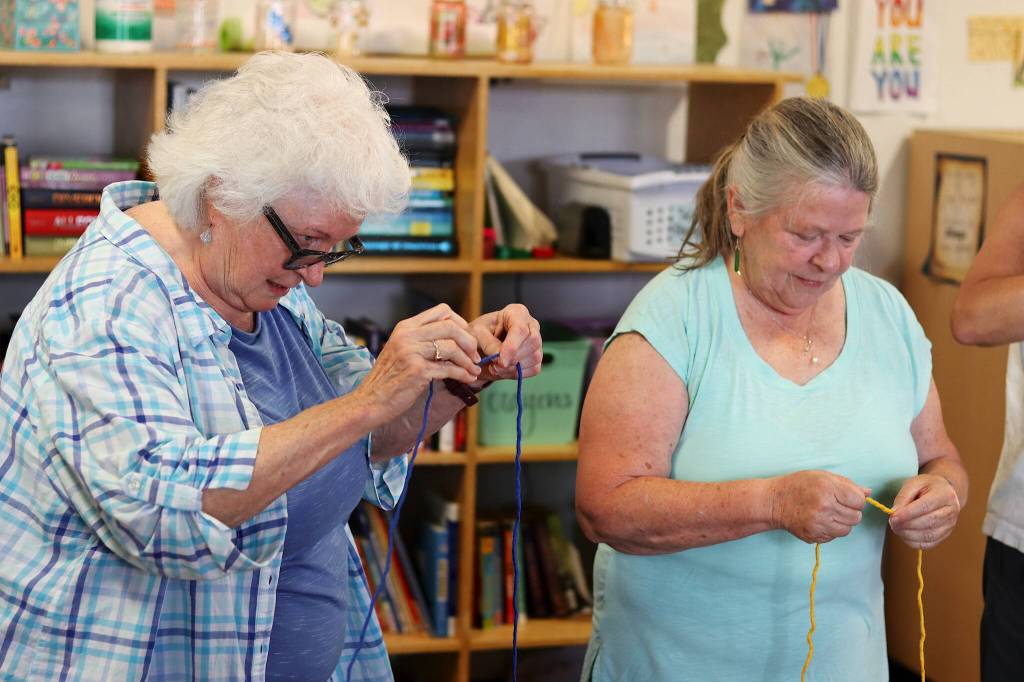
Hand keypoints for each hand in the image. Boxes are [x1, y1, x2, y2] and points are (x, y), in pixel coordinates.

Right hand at [354, 304, 481, 417]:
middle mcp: (408, 335)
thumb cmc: (388, 379)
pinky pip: (449, 369)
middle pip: (451, 326)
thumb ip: (422, 341)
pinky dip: (463, 374)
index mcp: (405, 327)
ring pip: (452, 347)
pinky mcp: (417, 371)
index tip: (466, 339)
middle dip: (469, 341)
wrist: (370, 401)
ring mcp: (411, 352)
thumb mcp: (402, 351)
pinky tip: (468, 378)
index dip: (460, 322)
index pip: (442, 311)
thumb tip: (455, 340)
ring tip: (473, 370)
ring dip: (467, 360)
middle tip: (474, 355)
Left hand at [467, 303, 542, 383]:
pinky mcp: (536, 357)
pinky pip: (534, 368)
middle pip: (533, 342)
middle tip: (495, 366)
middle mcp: (531, 325)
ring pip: (535, 356)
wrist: (480, 347)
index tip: (500, 361)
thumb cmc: (479, 334)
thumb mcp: (476, 334)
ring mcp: (537, 342)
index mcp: (517, 313)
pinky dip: (517, 373)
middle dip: (513, 358)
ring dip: (514, 368)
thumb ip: (488, 343)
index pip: (521, 329)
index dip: (512, 347)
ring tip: (496, 368)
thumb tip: (500, 356)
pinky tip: (504, 370)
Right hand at [770, 470, 869, 543]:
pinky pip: (834, 537)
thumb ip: (847, 484)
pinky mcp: (814, 536)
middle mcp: (825, 507)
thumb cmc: (798, 485)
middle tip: (837, 505)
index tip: (847, 498)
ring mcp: (819, 524)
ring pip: (847, 529)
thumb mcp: (822, 476)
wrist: (774, 501)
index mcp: (828, 488)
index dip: (856, 499)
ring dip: (842, 522)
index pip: (859, 501)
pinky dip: (831, 530)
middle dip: (850, 511)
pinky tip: (820, 520)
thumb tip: (868, 493)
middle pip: (856, 517)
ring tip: (829, 514)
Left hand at [889, 474, 960, 549]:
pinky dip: (914, 542)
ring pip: (929, 535)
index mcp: (944, 494)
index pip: (926, 506)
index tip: (893, 517)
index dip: (908, 514)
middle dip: (907, 525)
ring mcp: (949, 525)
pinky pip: (929, 544)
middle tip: (892, 522)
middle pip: (928, 522)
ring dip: (908, 535)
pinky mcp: (944, 535)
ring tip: (896, 528)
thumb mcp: (913, 483)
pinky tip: (904, 534)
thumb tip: (894, 513)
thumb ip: (903, 497)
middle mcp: (951, 511)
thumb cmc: (928, 486)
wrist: (944, 491)